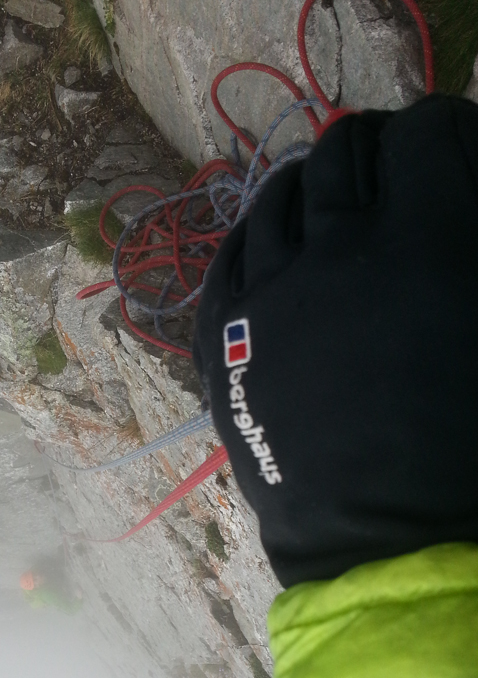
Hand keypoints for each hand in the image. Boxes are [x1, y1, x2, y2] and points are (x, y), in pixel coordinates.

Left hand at [194, 94, 477, 586]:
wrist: (397, 544)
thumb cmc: (477, 451)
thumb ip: (474, 245)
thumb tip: (457, 205)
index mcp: (423, 241)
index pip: (424, 137)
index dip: (444, 133)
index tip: (452, 150)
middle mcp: (334, 252)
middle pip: (345, 156)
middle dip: (377, 149)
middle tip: (394, 167)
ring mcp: (266, 297)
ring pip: (279, 199)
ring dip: (312, 183)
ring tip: (332, 195)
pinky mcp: (225, 341)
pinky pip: (229, 259)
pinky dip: (254, 234)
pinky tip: (270, 236)